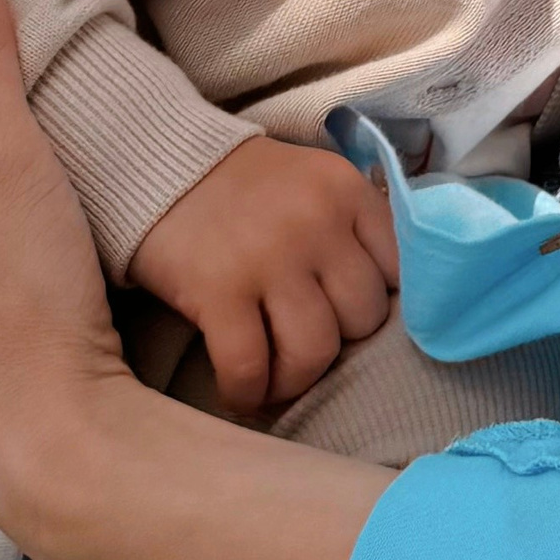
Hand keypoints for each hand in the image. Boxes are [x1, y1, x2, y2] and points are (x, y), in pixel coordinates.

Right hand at [130, 135, 400, 416]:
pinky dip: (247, 393)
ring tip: (274, 378)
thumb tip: (385, 302)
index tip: (348, 317)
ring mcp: (269, 258)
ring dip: (294, 379)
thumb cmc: (246, 188)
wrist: (159, 166)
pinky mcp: (218, 292)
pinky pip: (250, 368)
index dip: (376, 305)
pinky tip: (240, 390)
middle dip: (337, 343)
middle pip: (363, 319)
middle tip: (305, 346)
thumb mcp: (316, 186)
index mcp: (348, 192)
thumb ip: (354, 230)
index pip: (400, 271)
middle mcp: (318, 223)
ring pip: (315, 353)